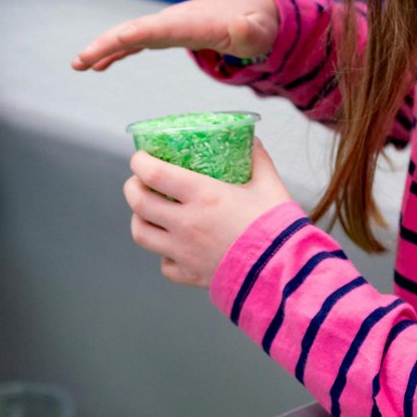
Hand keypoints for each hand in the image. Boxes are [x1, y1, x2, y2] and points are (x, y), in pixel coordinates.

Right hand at [71, 0, 278, 71]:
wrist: (253, 9)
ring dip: (104, 48)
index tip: (117, 40)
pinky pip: (136, 42)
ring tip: (79, 65)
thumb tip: (242, 26)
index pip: (161, 28)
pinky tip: (99, 66)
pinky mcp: (167, 34)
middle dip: (107, 43)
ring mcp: (168, 26)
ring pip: (129, 35)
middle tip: (81, 60)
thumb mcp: (260, 31)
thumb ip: (251, 30)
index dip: (138, 33)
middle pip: (135, 30)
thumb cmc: (257, 24)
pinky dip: (117, 52)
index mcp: (194, 23)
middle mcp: (174, 21)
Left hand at [123, 140, 290, 287]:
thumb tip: (252, 141)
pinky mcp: (190, 275)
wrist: (284, 273)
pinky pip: (164, 264)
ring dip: (139, 218)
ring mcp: (184, 252)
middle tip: (140, 181)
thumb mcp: (271, 185)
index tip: (141, 157)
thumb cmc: (278, 228)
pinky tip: (175, 246)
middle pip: (138, 202)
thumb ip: (259, 160)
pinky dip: (164, 253)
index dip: (140, 161)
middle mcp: (186, 223)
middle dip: (132, 187)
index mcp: (204, 196)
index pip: (154, 173)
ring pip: (141, 234)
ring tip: (148, 212)